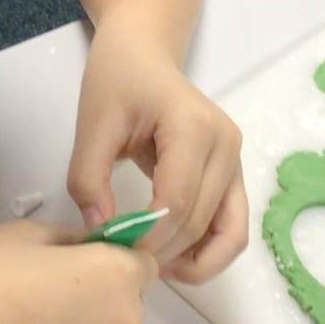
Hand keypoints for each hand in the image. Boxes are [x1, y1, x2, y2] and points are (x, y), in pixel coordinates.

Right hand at [0, 221, 152, 323]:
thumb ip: (72, 238)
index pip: (144, 261)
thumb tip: (87, 251)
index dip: (115, 254)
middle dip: (104, 286)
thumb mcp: (28, 233)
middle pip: (130, 297)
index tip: (80, 253)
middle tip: (51, 281)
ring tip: (34, 314)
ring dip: (89, 318)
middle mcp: (125, 322)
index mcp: (118, 276)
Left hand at [68, 25, 247, 284]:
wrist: (142, 55)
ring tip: (150, 269)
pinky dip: (208, 251)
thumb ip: (89, 179)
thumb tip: (100, 232)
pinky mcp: (232, 175)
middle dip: (163, 252)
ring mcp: (235, 161)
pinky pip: (231, 226)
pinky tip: (173, 260)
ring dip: (194, 262)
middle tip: (122, 266)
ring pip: (229, 233)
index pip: (178, 200)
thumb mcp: (92, 124)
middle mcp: (226, 145)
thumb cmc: (116, 82)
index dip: (148, 237)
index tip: (113, 253)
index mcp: (194, 127)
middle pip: (201, 221)